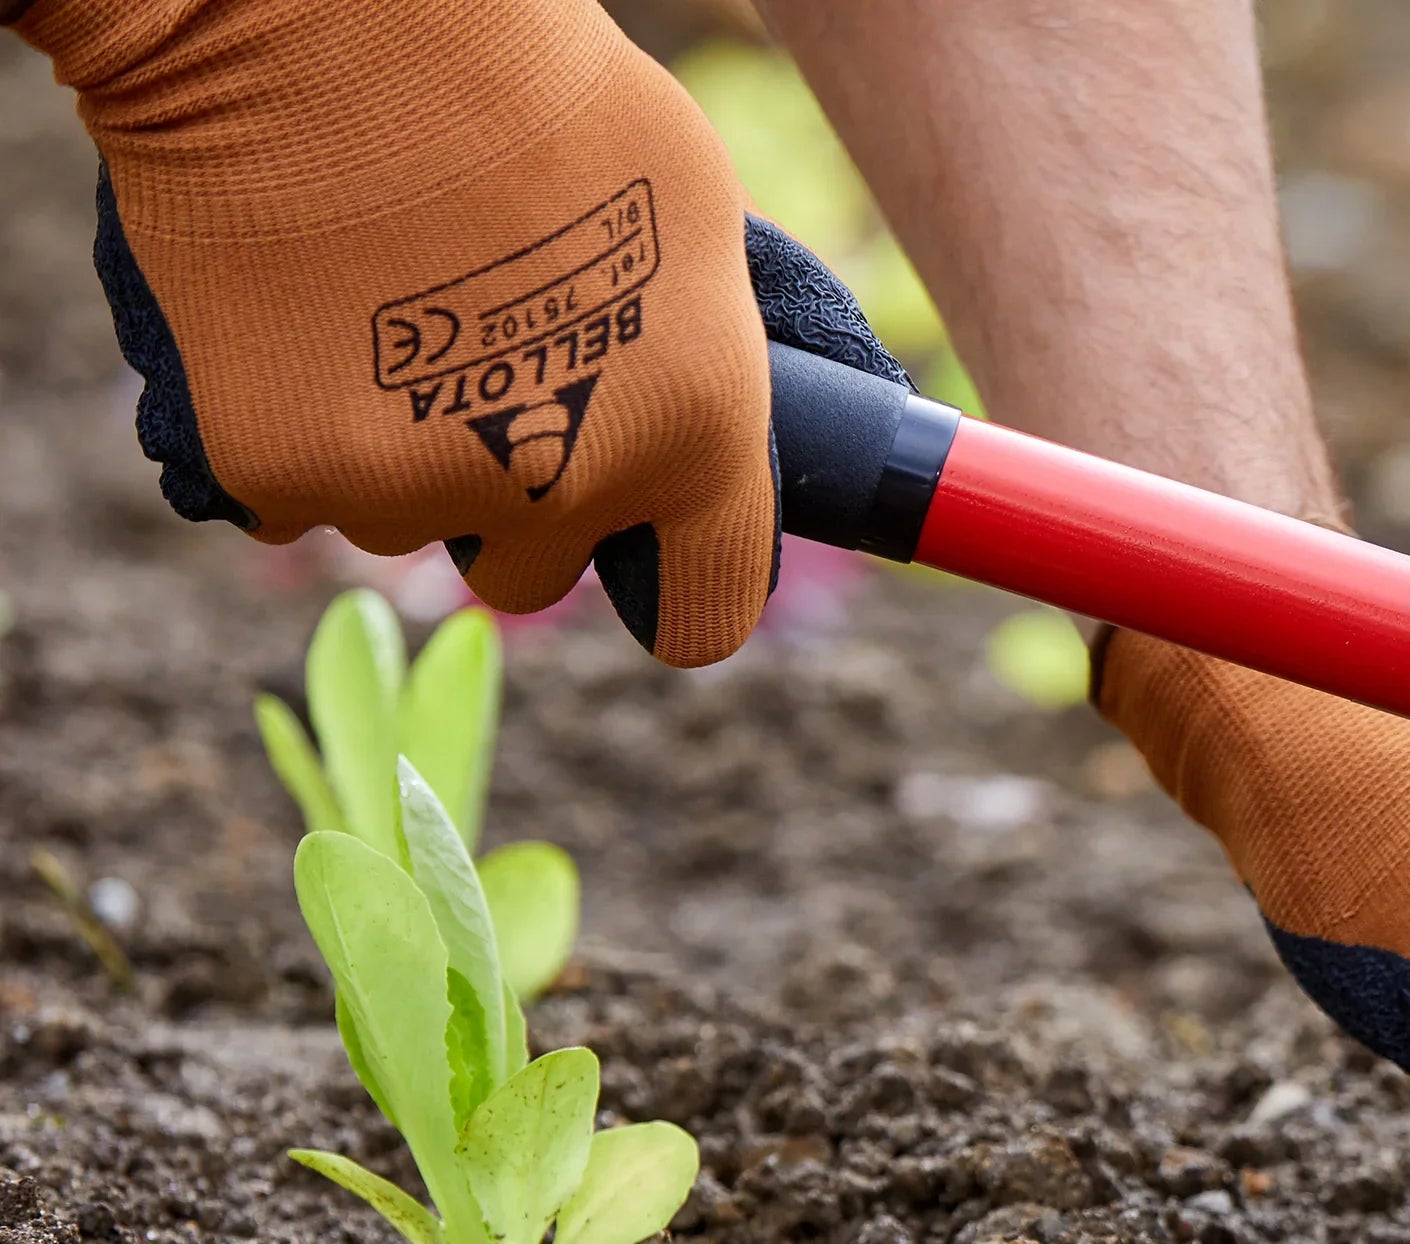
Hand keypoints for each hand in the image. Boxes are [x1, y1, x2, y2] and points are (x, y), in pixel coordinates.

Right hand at [20, 0, 899, 665]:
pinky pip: (295, 494)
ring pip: (410, 522)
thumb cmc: (533, 86)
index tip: (644, 556)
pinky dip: (293, 432)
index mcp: (694, 437)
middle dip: (516, 504)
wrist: (323, 27)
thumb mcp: (694, 206)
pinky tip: (298, 323)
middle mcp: (563, 489)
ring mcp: (414, 493)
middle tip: (483, 381)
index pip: (709, 612)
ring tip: (386, 311)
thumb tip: (721, 404)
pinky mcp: (281, 474)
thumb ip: (704, 342)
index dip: (675, 581)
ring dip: (401, 453)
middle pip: (536, 571)